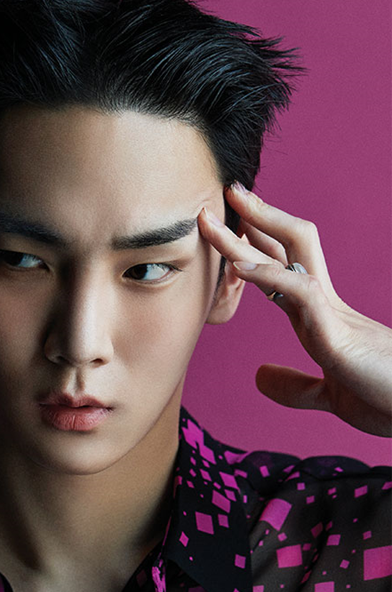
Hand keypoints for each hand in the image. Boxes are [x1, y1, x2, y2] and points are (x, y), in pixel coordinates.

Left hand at [198, 184, 391, 436]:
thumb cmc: (386, 399)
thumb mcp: (331, 395)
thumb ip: (297, 386)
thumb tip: (259, 376)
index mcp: (320, 318)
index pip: (284, 268)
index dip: (256, 245)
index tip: (227, 227)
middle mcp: (325, 306)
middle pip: (289, 246)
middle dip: (257, 217)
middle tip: (227, 192)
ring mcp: (332, 314)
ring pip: (291, 256)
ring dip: (252, 232)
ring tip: (218, 213)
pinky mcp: (338, 334)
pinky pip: (300, 292)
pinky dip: (268, 275)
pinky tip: (238, 265)